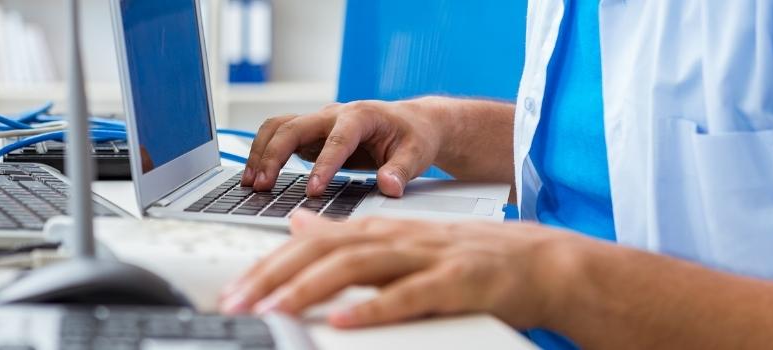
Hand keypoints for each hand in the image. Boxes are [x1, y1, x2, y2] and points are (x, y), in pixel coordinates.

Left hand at [219, 211, 581, 328]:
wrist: (540, 260)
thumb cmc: (467, 257)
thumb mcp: (399, 240)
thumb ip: (345, 234)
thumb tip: (296, 225)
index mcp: (378, 229)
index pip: (309, 243)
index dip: (267, 264)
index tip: (233, 291)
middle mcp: (396, 237)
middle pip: (323, 250)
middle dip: (274, 275)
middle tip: (237, 302)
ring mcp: (426, 256)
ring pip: (358, 266)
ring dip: (309, 288)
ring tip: (274, 309)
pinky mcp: (456, 281)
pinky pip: (409, 294)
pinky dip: (373, 307)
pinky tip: (342, 321)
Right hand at [241, 99, 449, 196]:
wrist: (412, 123)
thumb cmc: (414, 137)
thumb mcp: (417, 154)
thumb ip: (401, 171)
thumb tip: (389, 187)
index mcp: (361, 116)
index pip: (337, 140)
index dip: (323, 165)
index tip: (313, 191)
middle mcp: (334, 114)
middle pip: (294, 127)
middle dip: (275, 155)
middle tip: (263, 186)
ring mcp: (319, 123)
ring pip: (278, 127)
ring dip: (261, 153)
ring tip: (251, 184)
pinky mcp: (311, 135)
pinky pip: (279, 137)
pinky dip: (263, 153)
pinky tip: (256, 178)